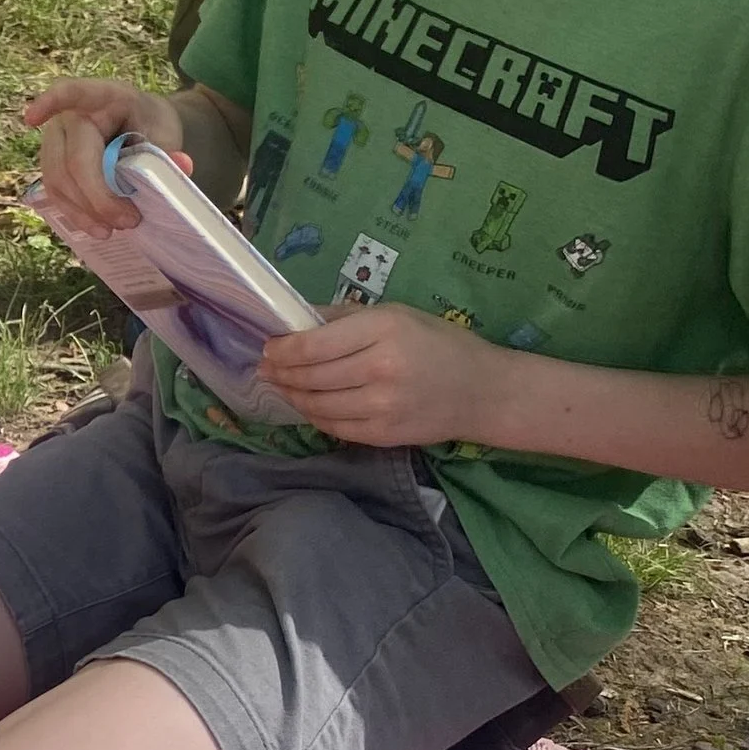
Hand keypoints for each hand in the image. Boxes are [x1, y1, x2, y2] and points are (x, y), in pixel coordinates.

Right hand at [22, 77, 187, 234]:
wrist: (141, 127)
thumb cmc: (149, 125)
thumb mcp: (164, 131)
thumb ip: (167, 149)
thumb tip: (181, 166)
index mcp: (102, 97)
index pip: (70, 93)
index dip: (50, 104)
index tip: (31, 118)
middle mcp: (70, 116)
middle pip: (72, 161)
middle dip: (98, 197)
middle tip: (130, 221)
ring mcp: (56, 140)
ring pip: (57, 180)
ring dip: (84, 210)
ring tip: (112, 229)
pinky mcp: (52, 163)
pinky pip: (54, 190)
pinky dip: (75, 212)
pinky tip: (94, 227)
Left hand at [258, 303, 499, 448]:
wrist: (483, 391)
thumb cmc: (440, 344)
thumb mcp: (397, 315)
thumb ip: (345, 317)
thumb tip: (297, 319)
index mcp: (383, 331)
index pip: (314, 345)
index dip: (283, 349)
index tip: (268, 347)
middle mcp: (380, 368)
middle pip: (311, 376)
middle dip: (281, 373)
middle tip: (265, 368)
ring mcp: (381, 406)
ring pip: (317, 405)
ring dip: (293, 396)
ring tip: (281, 386)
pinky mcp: (383, 434)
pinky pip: (334, 427)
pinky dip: (315, 416)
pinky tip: (308, 404)